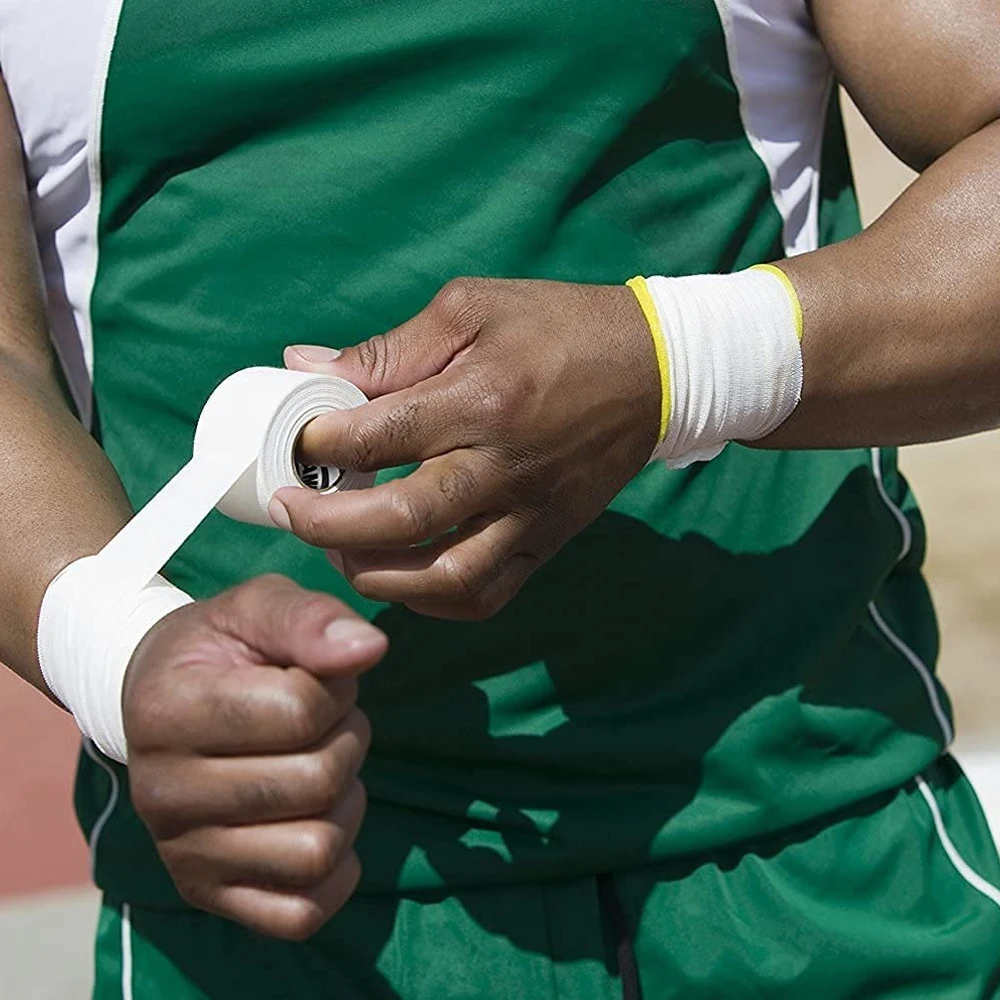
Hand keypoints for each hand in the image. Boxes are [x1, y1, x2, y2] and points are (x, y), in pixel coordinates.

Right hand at [122, 575, 386, 939]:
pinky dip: (334, 870)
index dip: (333, 688)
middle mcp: (160, 793)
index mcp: (166, 710)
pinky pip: (303, 913)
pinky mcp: (207, 895)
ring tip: (314, 766)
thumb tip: (370, 649)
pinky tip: (316, 820)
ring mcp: (181, 853)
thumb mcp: (257, 606)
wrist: (163, 697)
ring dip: (343, 801)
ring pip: (318, 850)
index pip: (300, 711)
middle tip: (319, 723)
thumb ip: (310, 618)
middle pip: (318, 782)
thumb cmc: (223, 649)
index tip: (311, 677)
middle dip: (344, 739)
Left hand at [272, 277, 660, 618]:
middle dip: (326, 524)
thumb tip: (305, 366)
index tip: (293, 446)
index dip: (318, 446)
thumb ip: (388, 349)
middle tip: (291, 511)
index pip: (376, 438)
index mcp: (479, 399)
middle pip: (401, 518)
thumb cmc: (559, 328)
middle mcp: (503, 466)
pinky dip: (433, 601)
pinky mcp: (547, 540)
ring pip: (444, 576)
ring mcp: (529, 513)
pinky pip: (487, 594)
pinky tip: (401, 578)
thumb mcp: (471, 309)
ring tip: (340, 551)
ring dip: (376, 575)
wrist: (653, 370)